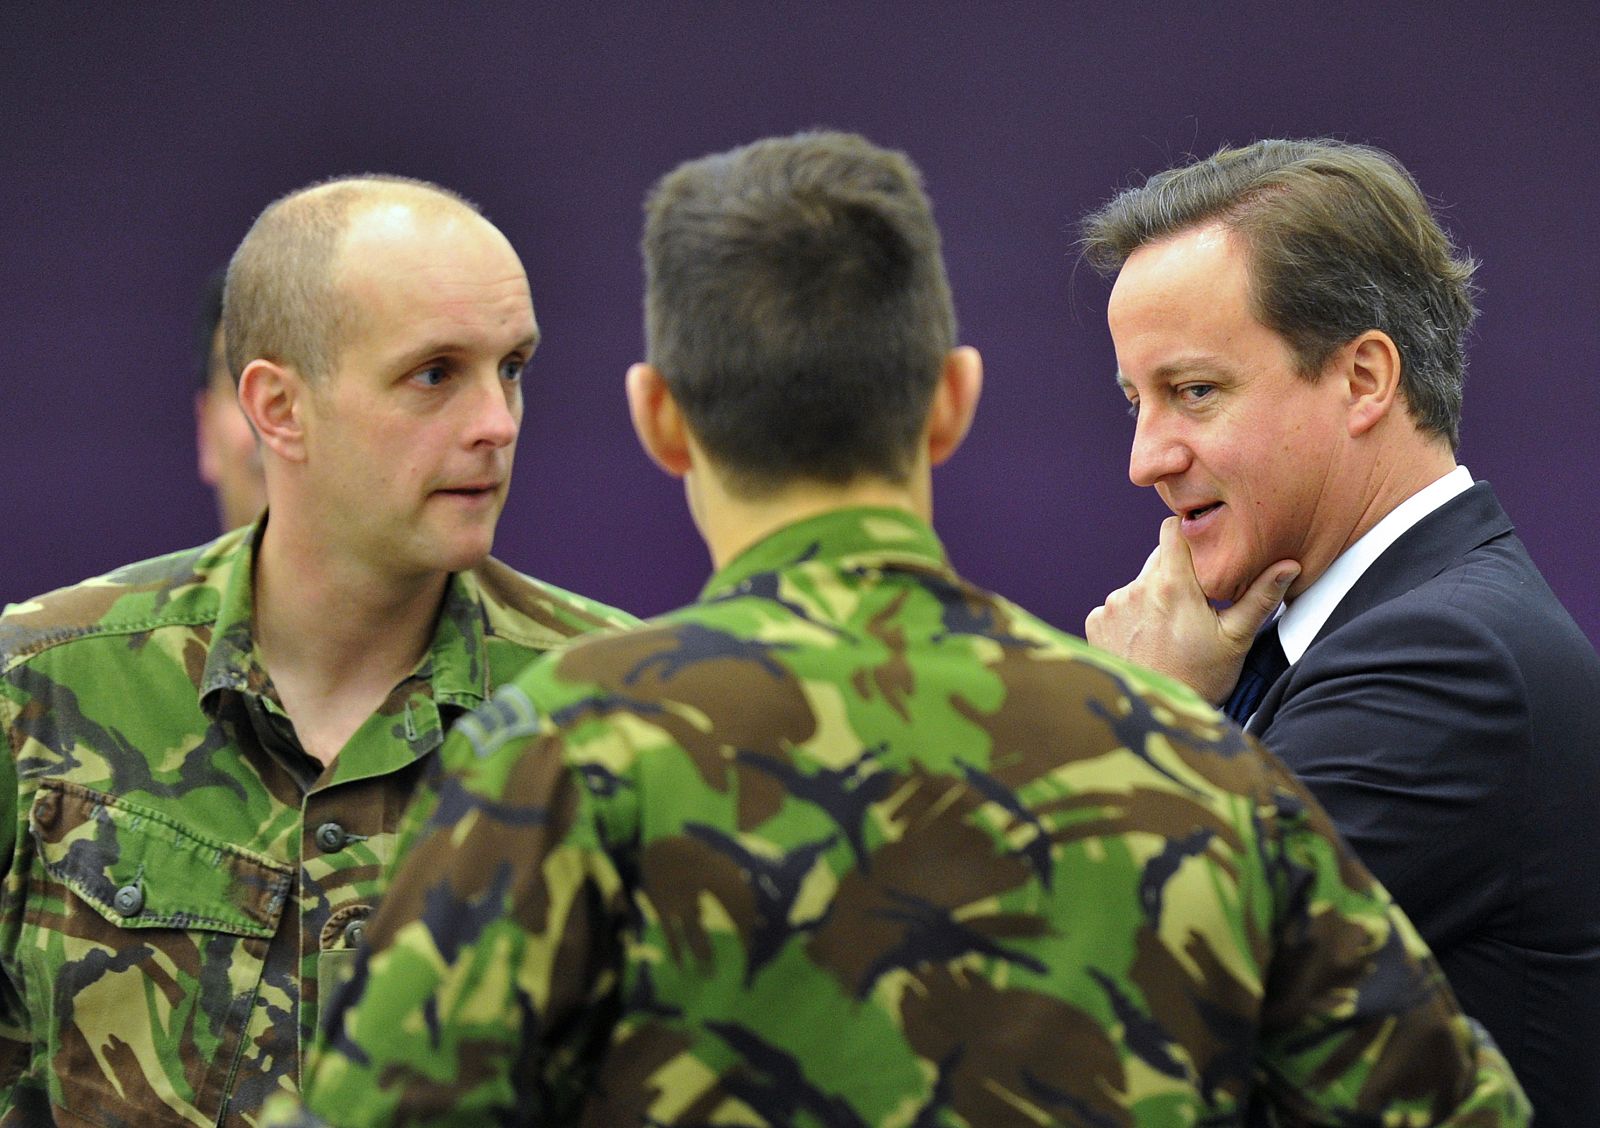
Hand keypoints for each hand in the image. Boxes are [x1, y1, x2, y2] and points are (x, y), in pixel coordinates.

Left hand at [1086, 516, 1298, 704]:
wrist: (1156, 715)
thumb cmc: (1201, 679)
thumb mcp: (1236, 639)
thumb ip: (1260, 597)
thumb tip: (1288, 565)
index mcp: (1172, 585)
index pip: (1172, 530)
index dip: (1187, 534)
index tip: (1201, 548)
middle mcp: (1136, 589)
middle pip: (1158, 558)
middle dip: (1177, 572)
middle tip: (1195, 603)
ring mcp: (1113, 606)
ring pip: (1139, 583)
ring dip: (1153, 597)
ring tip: (1170, 630)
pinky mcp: (1096, 622)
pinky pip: (1117, 606)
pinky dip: (1131, 616)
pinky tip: (1146, 640)